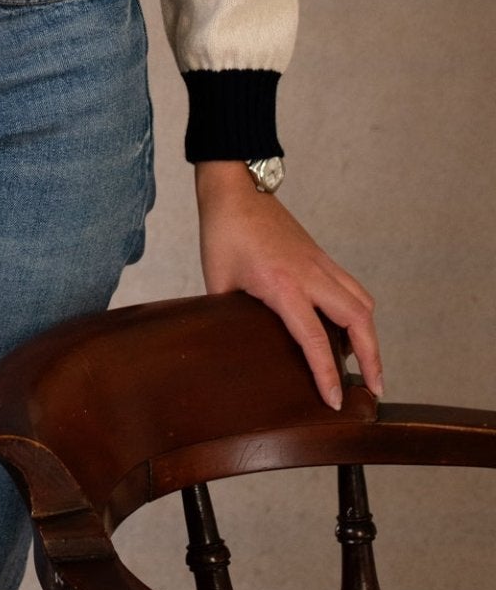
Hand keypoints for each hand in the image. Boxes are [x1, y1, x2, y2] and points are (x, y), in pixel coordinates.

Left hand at [194, 160, 383, 408]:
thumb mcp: (217, 280)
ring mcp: (320, 262)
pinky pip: (351, 287)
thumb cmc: (223, 233)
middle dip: (372, 358)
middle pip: (359, 320)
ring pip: (362, 302)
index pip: (315, 339)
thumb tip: (232, 344)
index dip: (327, 374)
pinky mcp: (321, 256)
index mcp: (283, 284)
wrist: (235, 189)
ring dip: (370, 335)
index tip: (335, 400)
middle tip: (373, 390)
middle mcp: (311, 274)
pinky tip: (349, 329)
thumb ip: (229, 316)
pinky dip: (359, 312)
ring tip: (368, 364)